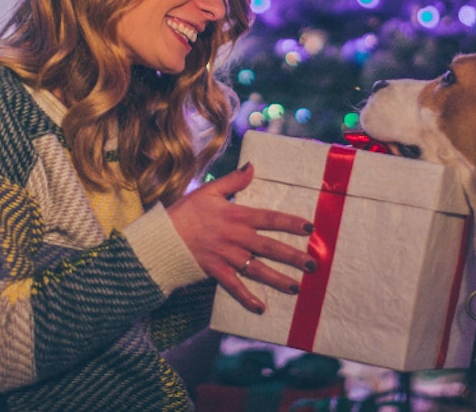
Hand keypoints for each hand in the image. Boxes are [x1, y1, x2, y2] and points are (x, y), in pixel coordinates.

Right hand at [167, 163, 315, 313]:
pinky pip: (234, 287)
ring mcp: (227, 256)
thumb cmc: (186, 211)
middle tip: (312, 264)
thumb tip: (252, 166)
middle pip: (270, 248)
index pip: (270, 219)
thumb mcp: (209, 191)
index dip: (291, 223)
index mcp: (237, 216)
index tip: (310, 228)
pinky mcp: (216, 271)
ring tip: (296, 287)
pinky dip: (247, 298)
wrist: (162, 236)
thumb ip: (233, 181)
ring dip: (278, 279)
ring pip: (257, 269)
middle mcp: (236, 237)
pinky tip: (261, 308)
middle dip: (293, 257)